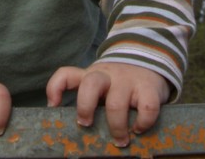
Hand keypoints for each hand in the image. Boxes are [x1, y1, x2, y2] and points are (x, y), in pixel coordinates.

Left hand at [46, 63, 169, 147]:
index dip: (55, 88)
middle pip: (90, 85)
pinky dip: (143, 123)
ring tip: (120, 140)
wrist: (151, 62)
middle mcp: (108, 75)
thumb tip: (71, 123)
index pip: (67, 74)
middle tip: (87, 125)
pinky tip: (139, 129)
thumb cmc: (120, 82)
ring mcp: (128, 81)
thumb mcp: (102, 83)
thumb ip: (89, 97)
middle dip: (85, 108)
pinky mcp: (149, 88)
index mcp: (92, 75)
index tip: (54, 106)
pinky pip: (146, 108)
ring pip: (116, 104)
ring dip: (116, 127)